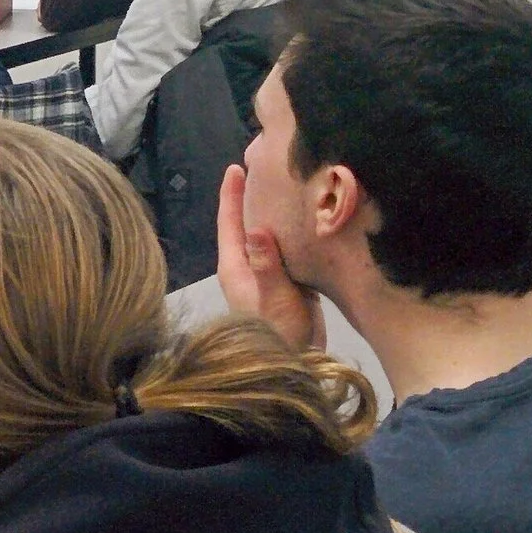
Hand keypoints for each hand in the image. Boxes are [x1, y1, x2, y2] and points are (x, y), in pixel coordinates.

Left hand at [215, 165, 324, 351]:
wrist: (293, 364)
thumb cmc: (278, 332)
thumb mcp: (274, 297)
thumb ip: (266, 264)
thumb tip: (255, 228)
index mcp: (235, 267)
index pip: (229, 223)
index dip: (231, 195)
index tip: (235, 167)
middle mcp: (245, 268)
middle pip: (243, 225)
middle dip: (249, 198)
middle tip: (261, 169)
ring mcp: (263, 277)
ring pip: (264, 237)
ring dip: (270, 215)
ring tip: (283, 188)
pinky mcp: (283, 285)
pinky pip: (282, 251)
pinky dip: (288, 234)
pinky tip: (302, 223)